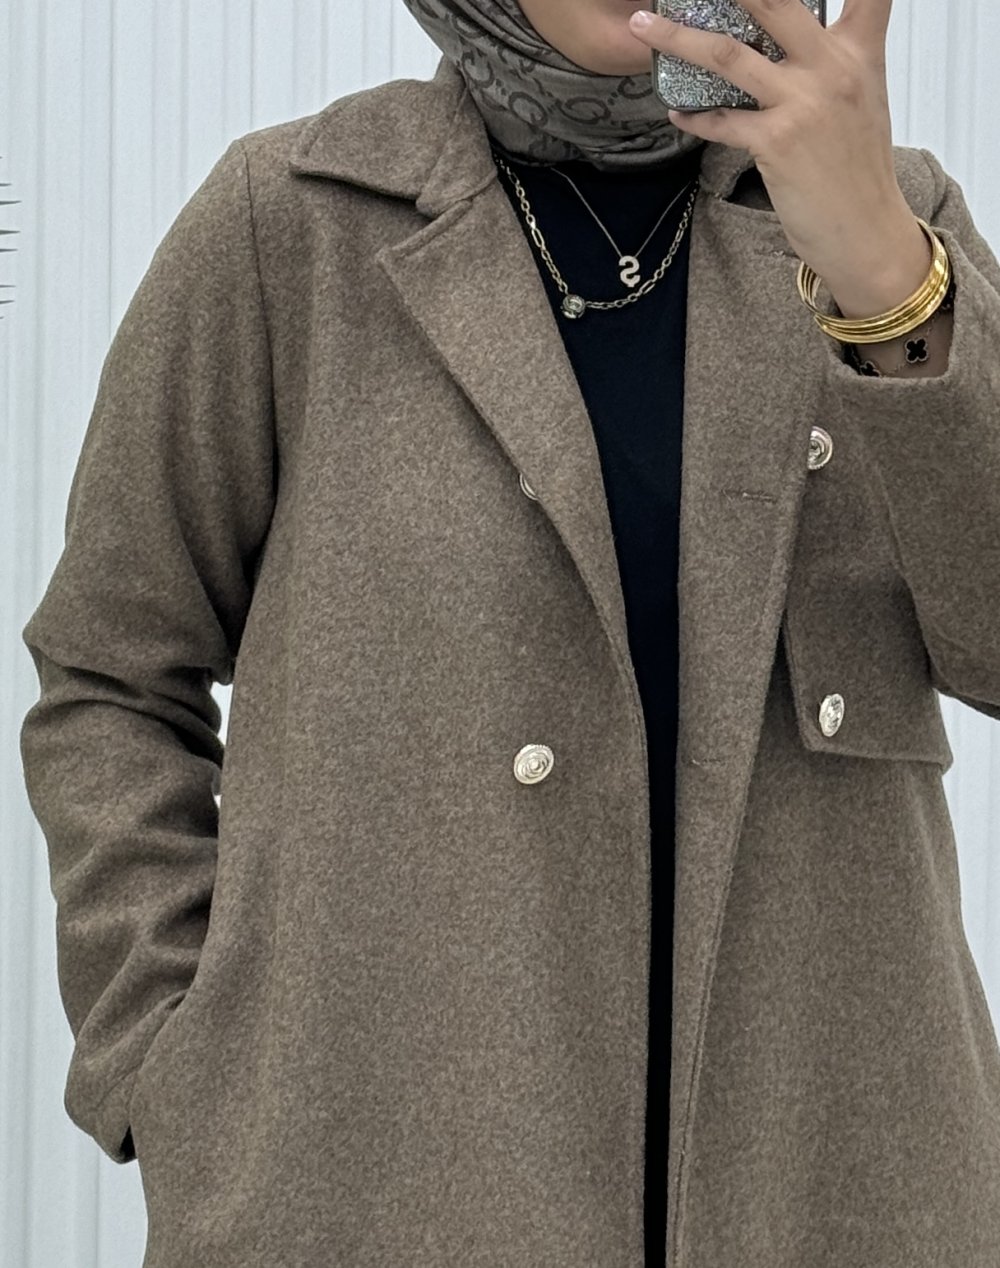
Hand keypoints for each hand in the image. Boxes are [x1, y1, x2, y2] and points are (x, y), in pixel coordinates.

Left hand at [628, 0, 930, 315]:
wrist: (866, 232)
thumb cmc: (858, 171)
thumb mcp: (863, 100)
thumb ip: (835, 61)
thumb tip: (796, 41)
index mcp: (859, 53)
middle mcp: (832, 68)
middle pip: (774, 1)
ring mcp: (802, 103)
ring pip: (728, 54)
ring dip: (676, 38)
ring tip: (643, 26)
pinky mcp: (776, 142)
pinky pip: (721, 120)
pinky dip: (693, 116)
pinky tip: (677, 112)